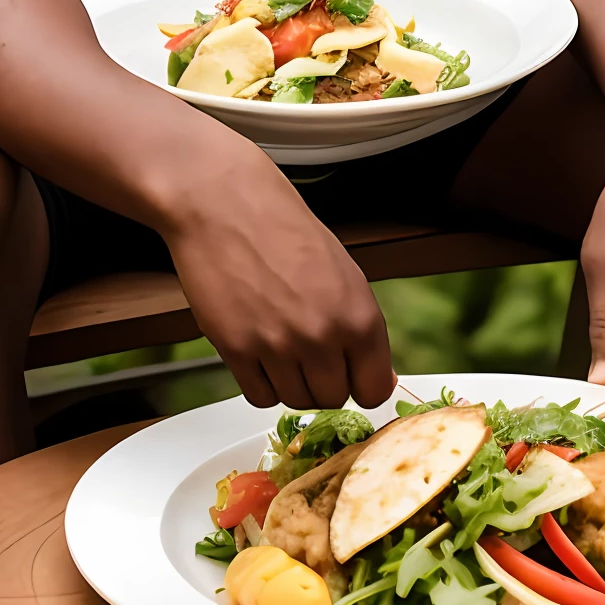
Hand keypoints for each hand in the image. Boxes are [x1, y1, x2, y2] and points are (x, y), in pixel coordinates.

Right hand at [161, 148, 396, 411]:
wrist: (226, 203)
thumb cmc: (283, 227)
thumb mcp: (343, 271)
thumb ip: (360, 327)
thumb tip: (378, 377)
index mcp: (358, 315)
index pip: (374, 390)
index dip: (362, 384)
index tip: (350, 376)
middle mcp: (323, 336)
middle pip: (332, 400)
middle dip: (323, 380)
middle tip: (310, 350)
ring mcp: (279, 347)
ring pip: (295, 401)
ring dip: (291, 380)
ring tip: (281, 340)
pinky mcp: (237, 351)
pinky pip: (259, 396)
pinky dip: (260, 381)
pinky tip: (259, 348)